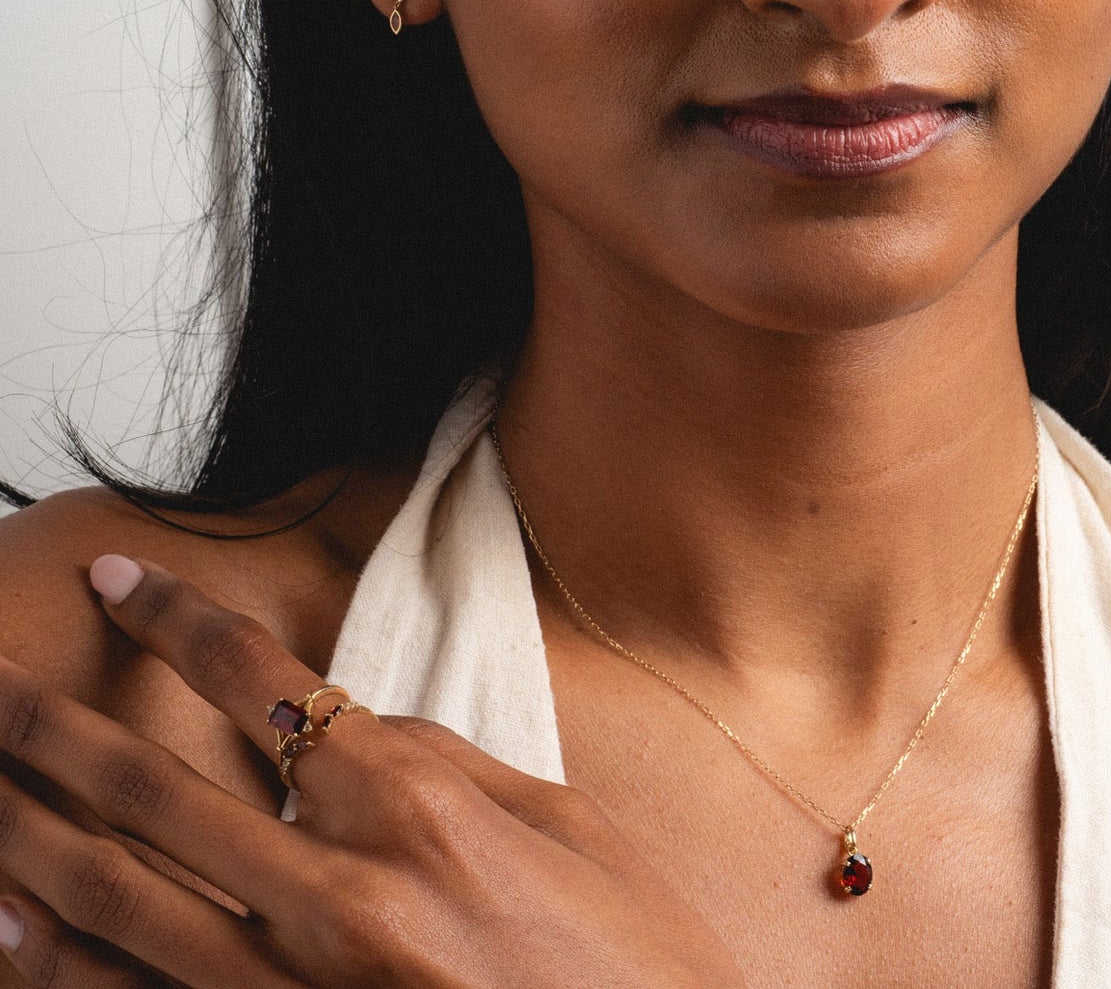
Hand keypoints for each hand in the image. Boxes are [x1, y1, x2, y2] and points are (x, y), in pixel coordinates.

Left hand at [0, 556, 744, 986]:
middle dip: (52, 725)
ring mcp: (299, 986)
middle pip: (156, 787)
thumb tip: (362, 723)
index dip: (178, 621)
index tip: (123, 580)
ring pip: (119, 900)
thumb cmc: (631, 954)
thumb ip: (451, 762)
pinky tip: (8, 931)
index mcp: (418, 802)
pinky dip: (63, 967)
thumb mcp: (567, 821)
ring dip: (30, 833)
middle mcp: (341, 886)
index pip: (266, 682)